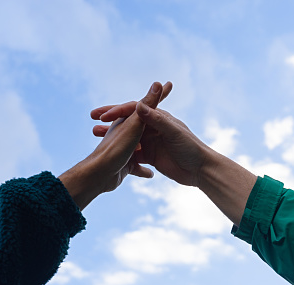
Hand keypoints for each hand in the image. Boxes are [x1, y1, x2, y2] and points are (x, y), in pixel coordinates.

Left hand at [59, 82, 169, 209]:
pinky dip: (142, 171)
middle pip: (146, 126)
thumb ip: (148, 106)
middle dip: (157, 122)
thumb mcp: (135, 125)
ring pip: (142, 147)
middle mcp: (128, 134)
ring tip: (163, 147)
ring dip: (150, 147)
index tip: (170, 84)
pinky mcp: (126, 166)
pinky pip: (137, 167)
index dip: (160, 95)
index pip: (148, 105)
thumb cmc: (117, 149)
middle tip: (171, 120)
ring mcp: (127, 151)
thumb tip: (158, 83)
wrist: (98, 176)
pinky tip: (150, 175)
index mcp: (130, 122)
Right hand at [91, 85, 209, 186]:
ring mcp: (151, 141)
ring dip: (112, 136)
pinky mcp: (151, 156)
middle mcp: (153, 127)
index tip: (102, 116)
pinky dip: (121, 152)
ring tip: (96, 135)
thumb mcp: (172, 132)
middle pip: (127, 121)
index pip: (134, 109)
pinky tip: (109, 155)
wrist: (200, 171)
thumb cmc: (190, 148)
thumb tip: (140, 105)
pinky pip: (132, 153)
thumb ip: (156, 119)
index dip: (117, 111)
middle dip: (110, 121)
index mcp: (158, 118)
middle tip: (93, 121)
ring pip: (127, 137)